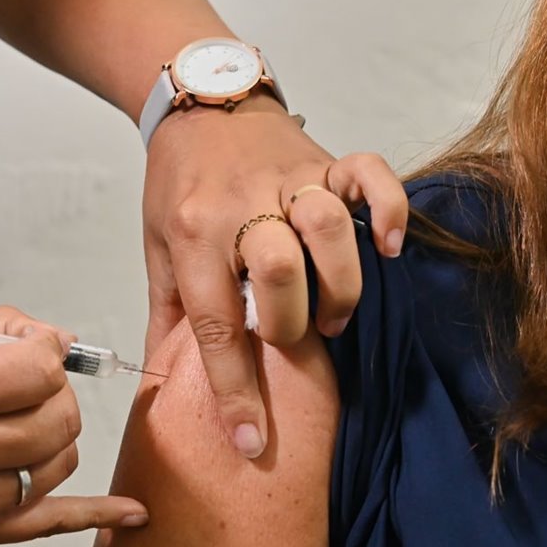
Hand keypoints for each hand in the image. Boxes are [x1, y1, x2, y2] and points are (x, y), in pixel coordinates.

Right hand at [0, 307, 148, 546]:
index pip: (40, 368)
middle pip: (59, 414)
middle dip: (51, 391)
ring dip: (54, 434)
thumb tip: (40, 334)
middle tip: (22, 384)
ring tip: (20, 423)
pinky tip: (131, 513)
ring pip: (62, 459)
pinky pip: (53, 524)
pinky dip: (99, 517)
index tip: (34, 349)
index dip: (45, 351)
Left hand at [142, 94, 408, 457]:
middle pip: (277, 272)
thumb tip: (159, 393)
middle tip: (294, 344)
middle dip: (291, 327)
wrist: (200, 104)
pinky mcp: (326, 158)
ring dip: (338, 285)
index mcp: (192, 236)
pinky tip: (386, 248)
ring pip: (325, 228)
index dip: (235, 391)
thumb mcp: (159, 252)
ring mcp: (288, 178)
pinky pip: (369, 175)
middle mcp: (240, 205)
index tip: (252, 442)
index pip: (216, 324)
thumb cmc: (178, 188)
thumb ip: (168, 318)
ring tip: (333, 317)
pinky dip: (387, 210)